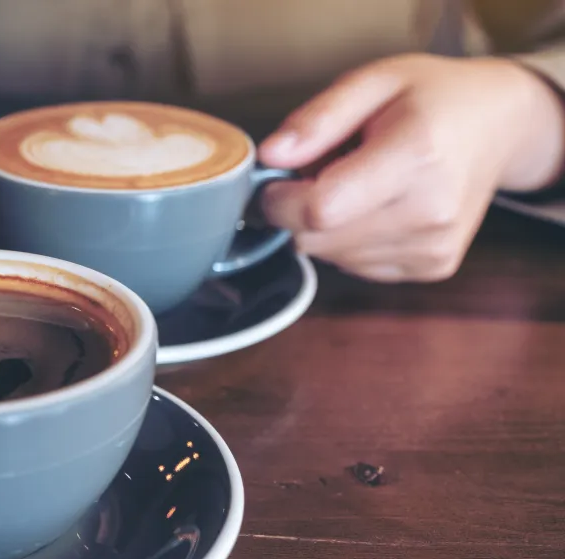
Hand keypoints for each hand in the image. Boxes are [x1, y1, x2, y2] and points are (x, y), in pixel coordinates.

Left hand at [258, 54, 564, 281]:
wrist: (498, 125)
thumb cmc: (432, 99)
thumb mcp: (373, 82)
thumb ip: (317, 120)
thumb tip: (270, 157)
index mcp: (416, 156)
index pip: (319, 209)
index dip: (280, 200)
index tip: (277, 181)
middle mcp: (431, 211)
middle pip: (318, 240)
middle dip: (299, 211)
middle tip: (322, 173)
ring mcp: (434, 246)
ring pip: (332, 258)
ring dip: (326, 227)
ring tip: (356, 185)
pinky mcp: (433, 267)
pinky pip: (356, 267)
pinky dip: (349, 242)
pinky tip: (374, 207)